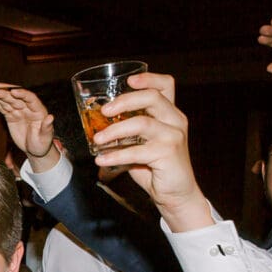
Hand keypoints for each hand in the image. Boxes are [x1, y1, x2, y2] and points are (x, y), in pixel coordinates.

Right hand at [0, 83, 58, 168]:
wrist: (35, 150)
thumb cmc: (42, 143)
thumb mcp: (46, 137)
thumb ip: (47, 127)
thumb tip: (50, 117)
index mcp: (38, 111)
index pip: (30, 98)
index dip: (22, 94)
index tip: (13, 92)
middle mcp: (28, 108)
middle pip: (16, 98)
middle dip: (5, 94)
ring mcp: (19, 112)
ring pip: (8, 101)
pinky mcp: (11, 116)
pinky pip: (3, 108)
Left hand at [92, 73, 210, 232]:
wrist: (175, 194)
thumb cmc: (155, 167)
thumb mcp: (141, 144)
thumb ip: (127, 132)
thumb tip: (97, 125)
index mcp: (170, 113)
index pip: (166, 85)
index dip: (148, 78)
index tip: (128, 80)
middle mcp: (175, 120)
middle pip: (151, 98)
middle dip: (124, 101)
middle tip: (104, 111)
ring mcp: (173, 136)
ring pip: (142, 123)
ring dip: (115, 131)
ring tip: (97, 140)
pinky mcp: (168, 154)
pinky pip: (137, 151)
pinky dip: (116, 155)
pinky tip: (101, 159)